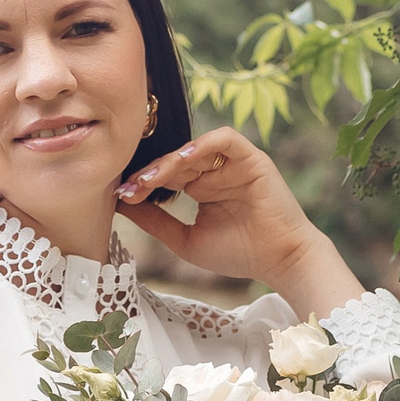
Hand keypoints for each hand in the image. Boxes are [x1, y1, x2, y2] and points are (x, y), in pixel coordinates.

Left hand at [117, 127, 364, 316]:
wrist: (279, 261)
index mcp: (201, 187)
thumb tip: (120, 205)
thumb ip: (155, 222)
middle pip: (175, 160)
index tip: (122, 196)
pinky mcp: (251, 158)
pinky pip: (225, 139)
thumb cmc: (238, 253)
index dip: (143, 182)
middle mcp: (215, 171)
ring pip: (194, 148)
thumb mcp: (185, 239)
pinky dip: (202, 145)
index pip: (165, 174)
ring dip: (170, 161)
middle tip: (130, 187)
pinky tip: (183, 160)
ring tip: (150, 179)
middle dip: (150, 172)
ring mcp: (232, 164)